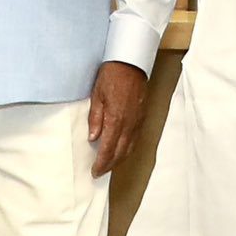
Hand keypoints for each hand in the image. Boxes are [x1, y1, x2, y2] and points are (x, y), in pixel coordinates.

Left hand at [88, 61, 146, 177]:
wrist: (131, 62)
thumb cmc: (111, 76)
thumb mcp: (96, 95)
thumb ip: (95, 118)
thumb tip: (93, 138)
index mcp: (116, 120)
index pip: (108, 149)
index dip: (101, 163)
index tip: (95, 172)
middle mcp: (129, 124)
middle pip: (121, 152)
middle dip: (110, 165)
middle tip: (100, 172)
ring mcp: (137, 121)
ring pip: (130, 148)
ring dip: (120, 159)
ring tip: (109, 165)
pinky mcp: (142, 117)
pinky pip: (135, 139)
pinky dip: (128, 149)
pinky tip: (122, 150)